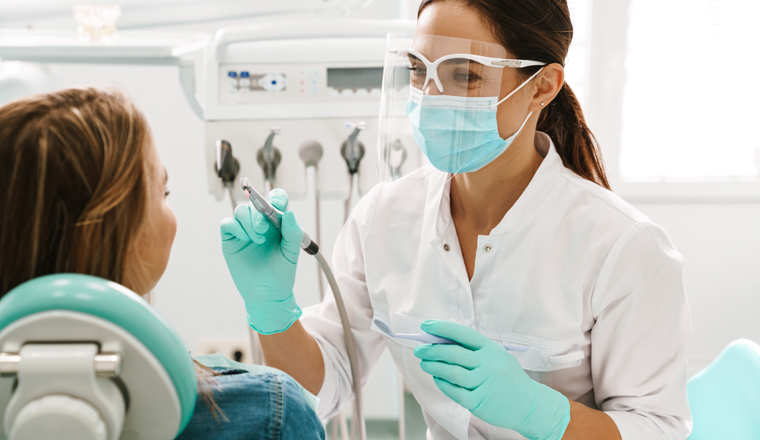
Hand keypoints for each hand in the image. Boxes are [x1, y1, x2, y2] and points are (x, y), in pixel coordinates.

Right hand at [220, 189, 303, 334]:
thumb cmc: (281, 274)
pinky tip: (245, 239)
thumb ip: (292, 232)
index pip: (276, 200)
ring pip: (241, 211)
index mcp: (277, 223)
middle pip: (255, 203)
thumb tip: (289, 213)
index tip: (276, 207)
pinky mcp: (231, 240)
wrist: (267, 295)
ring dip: (248, 221)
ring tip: (257, 239)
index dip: (275, 198)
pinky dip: (235, 227)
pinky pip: (227, 224)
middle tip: (263, 229)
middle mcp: (260, 224)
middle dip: (259, 213)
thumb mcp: (291, 253)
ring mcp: (244, 231)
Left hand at [414, 320, 569, 439]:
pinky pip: (455, 391)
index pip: (463, 333)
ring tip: (424, 363)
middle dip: (432, 350)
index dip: (442, 328)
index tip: (426, 325)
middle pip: (453, 353)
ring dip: (434, 367)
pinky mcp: (479, 401)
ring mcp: (484, 382)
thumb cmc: (507, 377)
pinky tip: (437, 379)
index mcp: (492, 349)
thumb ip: (474, 350)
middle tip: (419, 349)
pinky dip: (443, 384)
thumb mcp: (497, 357)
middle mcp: (488, 364)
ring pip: (451, 372)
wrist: (529, 404)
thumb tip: (442, 342)